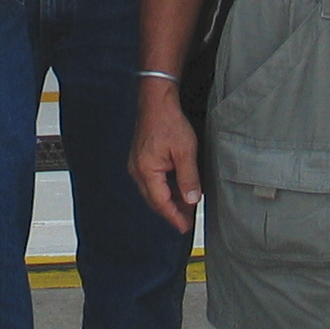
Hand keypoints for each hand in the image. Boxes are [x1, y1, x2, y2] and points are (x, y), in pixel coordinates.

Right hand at [129, 78, 203, 230]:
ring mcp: (137, 165)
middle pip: (154, 200)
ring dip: (169, 200)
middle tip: (188, 220)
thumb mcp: (185, 152)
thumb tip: (192, 200)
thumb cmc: (168, 122)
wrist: (157, 101)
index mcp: (146, 171)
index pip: (161, 202)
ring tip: (186, 206)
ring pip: (153, 191)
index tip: (185, 227)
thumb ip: (188, 178)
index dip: (174, 216)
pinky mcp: (141, 159)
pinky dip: (165, 188)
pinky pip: (152, 181)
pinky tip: (178, 189)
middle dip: (172, 211)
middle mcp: (137, 170)